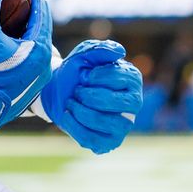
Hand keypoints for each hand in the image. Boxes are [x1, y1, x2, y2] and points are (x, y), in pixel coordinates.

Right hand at [0, 0, 52, 134]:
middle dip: (34, 13)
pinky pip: (26, 64)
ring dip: (27, 32)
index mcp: (38, 54)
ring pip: (35, 50)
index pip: (42, 15)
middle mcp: (41, 71)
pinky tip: (6, 45)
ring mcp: (32, 85)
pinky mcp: (20, 95)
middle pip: (41, 32)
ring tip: (17, 19)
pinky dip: (20, 48)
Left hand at [40, 39, 142, 154]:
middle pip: (116, 103)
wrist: (59, 89)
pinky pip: (94, 140)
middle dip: (89, 96)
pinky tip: (67, 115)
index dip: (96, 77)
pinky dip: (75, 126)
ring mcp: (123, 125)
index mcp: (132, 79)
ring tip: (71, 103)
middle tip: (77, 90)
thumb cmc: (77, 71)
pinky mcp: (109, 142)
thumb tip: (120, 51)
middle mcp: (133, 103)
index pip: (119, 79)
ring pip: (106, 123)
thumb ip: (101, 49)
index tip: (85, 75)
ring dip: (82, 111)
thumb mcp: (85, 53)